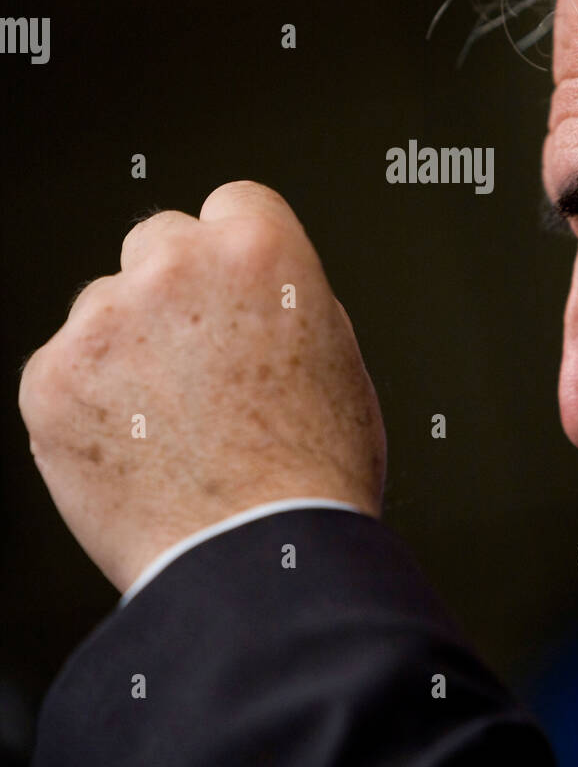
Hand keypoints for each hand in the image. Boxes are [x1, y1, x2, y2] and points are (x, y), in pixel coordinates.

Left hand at [18, 181, 386, 590]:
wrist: (259, 562)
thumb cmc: (313, 475)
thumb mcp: (337, 357)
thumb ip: (286, 299)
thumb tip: (252, 287)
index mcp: (258, 250)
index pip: (230, 204)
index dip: (234, 252)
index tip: (229, 288)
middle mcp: (175, 268)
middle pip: (157, 242)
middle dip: (171, 290)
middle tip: (196, 363)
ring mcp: (104, 321)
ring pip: (103, 307)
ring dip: (124, 348)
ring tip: (168, 425)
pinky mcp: (52, 380)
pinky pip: (64, 370)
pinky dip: (87, 405)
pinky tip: (133, 450)